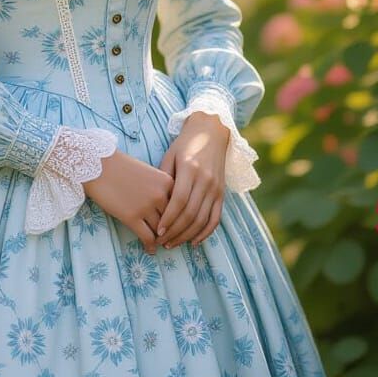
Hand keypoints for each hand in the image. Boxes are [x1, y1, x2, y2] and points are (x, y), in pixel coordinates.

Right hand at [82, 148, 173, 254]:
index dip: (180, 219)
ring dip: (160, 240)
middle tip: (171, 241)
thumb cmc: (122, 167)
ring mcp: (146, 206)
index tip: (179, 228)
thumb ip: (161, 189)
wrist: (98, 166)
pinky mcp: (131, 217)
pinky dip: (150, 246)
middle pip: (172, 220)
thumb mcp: (149, 173)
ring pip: (161, 231)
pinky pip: (147, 237)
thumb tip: (167, 212)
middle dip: (171, 232)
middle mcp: (160, 195)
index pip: (180, 206)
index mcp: (168, 182)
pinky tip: (149, 250)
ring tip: (159, 245)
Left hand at [155, 112, 228, 247]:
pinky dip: (206, 233)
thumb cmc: (185, 144)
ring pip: (203, 220)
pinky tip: (194, 241)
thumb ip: (165, 179)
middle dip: (175, 232)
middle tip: (162, 243)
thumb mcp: (170, 156)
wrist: (211, 132)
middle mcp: (206, 180)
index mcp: (191, 169)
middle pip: (191, 214)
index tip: (157, 231)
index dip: (168, 219)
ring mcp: (216, 188)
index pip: (179, 201)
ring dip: (188, 235)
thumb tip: (155, 204)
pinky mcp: (222, 194)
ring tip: (174, 244)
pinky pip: (216, 218)